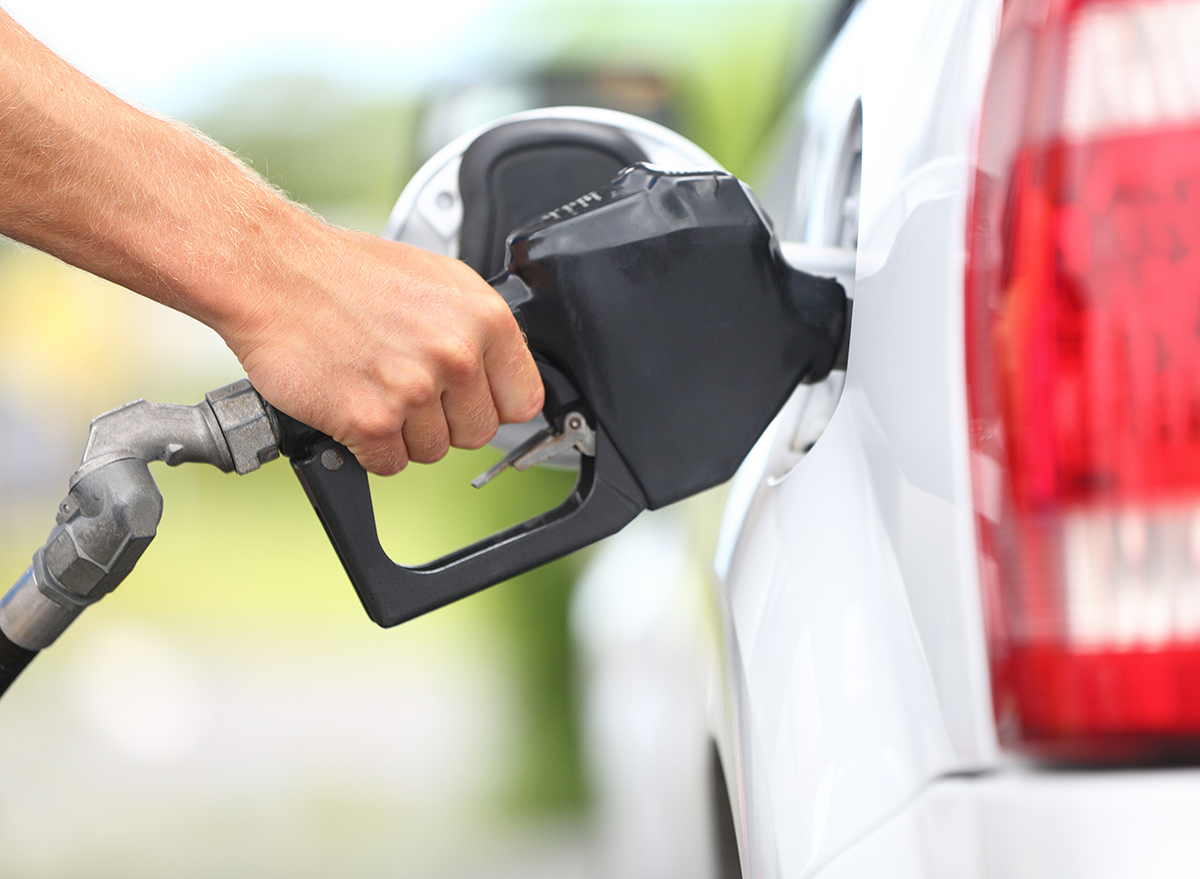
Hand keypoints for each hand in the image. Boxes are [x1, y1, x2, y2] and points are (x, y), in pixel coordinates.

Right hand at [225, 225, 543, 474]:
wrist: (272, 272)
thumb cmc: (346, 273)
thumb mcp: (437, 280)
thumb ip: (477, 329)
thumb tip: (504, 374)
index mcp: (484, 319)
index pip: (522, 401)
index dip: (491, 404)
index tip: (468, 400)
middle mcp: (456, 355)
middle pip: (476, 433)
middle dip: (443, 419)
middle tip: (405, 385)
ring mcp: (414, 390)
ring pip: (432, 452)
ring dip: (402, 433)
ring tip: (373, 386)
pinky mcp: (371, 421)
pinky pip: (389, 464)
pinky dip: (367, 447)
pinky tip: (352, 405)